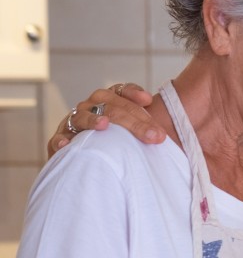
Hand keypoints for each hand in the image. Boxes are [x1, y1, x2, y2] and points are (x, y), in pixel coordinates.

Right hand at [49, 82, 167, 156]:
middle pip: (108, 105)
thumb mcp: (134, 137)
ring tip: (104, 125)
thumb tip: (169, 138)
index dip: (132, 92)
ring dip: (93, 119)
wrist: (88, 166)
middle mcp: (89, 109)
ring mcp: (73, 125)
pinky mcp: (59, 143)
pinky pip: (57, 140)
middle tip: (154, 136)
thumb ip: (149, 131)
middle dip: (133, 119)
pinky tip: (67, 145)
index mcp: (107, 104)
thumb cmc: (117, 148)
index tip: (148, 100)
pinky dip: (60, 141)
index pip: (119, 91)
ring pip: (81, 116)